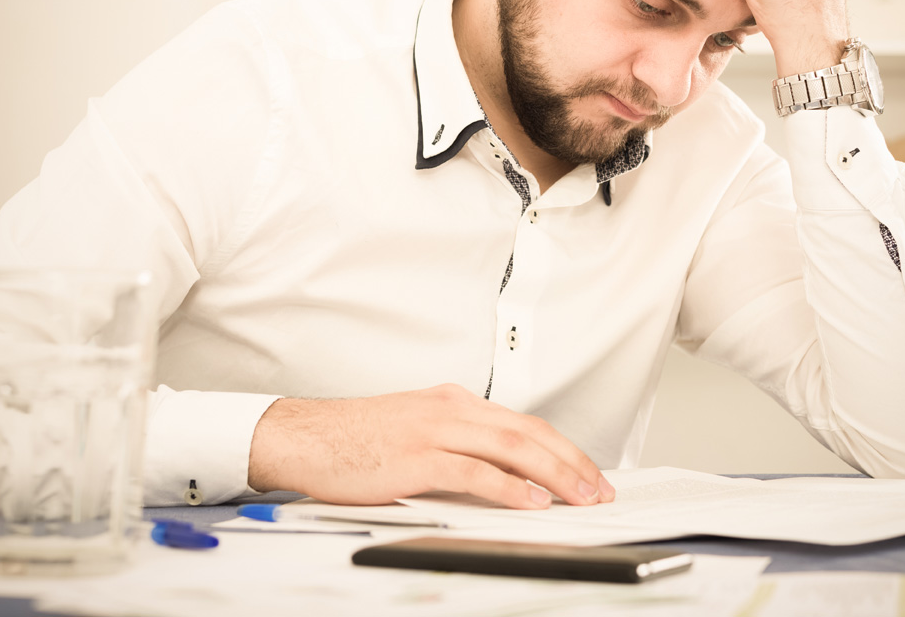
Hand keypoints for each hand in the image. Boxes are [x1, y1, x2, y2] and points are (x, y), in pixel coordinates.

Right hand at [247, 383, 615, 508]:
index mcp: (452, 402)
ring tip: (581, 496)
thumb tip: (498, 475)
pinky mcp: (417, 457)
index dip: (562, 447)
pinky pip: (474, 471)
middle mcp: (450, 409)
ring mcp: (434, 430)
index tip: (587, 471)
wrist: (304, 437)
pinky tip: (532, 501)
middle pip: (528, 431)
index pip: (523, 423)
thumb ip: (455, 445)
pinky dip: (509, 487)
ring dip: (554, 474)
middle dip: (572, 461)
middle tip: (600, 487)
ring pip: (512, 448)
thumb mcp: (414, 431)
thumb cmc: (354, 441)